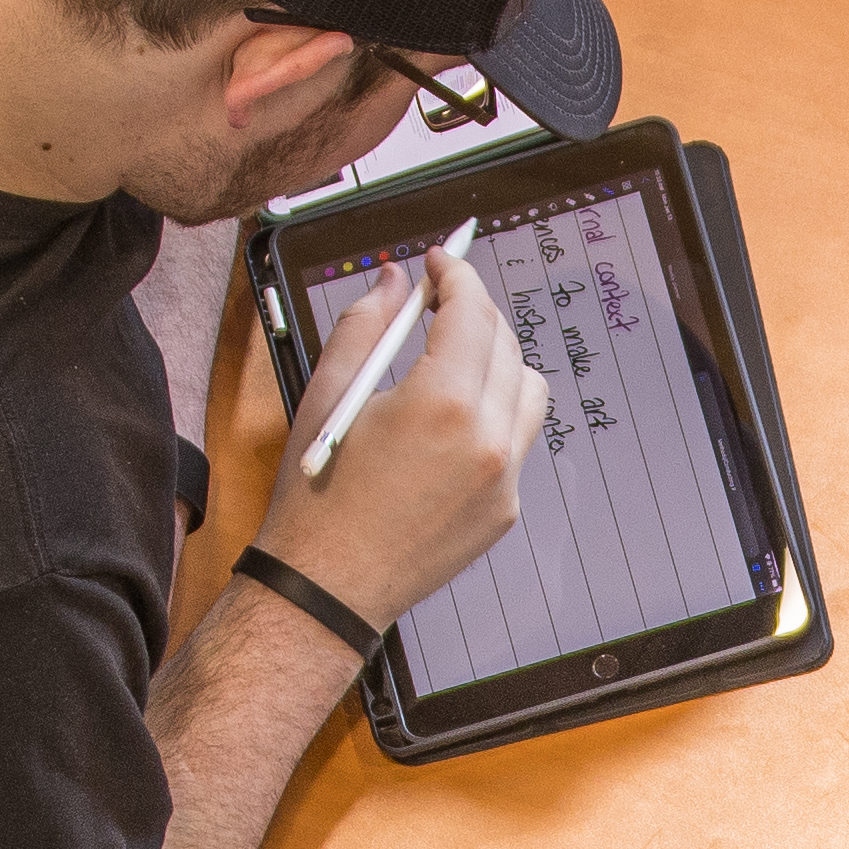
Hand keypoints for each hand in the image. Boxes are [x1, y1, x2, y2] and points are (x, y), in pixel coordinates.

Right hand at [260, 250, 547, 629]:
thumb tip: (395, 279)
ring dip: (498, 363)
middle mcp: (487, 440)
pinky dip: (494, 416)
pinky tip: (450, 424)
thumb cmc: (319, 495)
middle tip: (441, 304)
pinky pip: (518, 442)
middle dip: (475, 312)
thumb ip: (366, 324)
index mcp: (441, 404)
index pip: (472, 312)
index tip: (440, 262)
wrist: (328, 586)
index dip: (456, 275)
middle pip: (507, 344)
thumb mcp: (329, 394)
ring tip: (453, 362)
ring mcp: (505, 480)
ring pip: (529, 392)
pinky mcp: (506, 511)